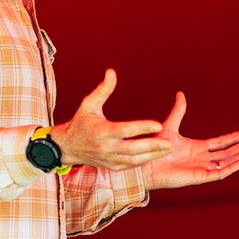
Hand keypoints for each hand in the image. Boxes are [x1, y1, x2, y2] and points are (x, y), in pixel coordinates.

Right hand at [48, 70, 173, 170]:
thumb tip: (112, 72)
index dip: (142, 127)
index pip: (125, 130)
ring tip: (168, 149)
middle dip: (153, 146)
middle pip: (134, 149)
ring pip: (134, 160)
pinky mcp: (111, 166)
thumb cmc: (80, 122)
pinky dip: (144, 161)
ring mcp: (109, 159)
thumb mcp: (89, 104)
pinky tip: (156, 155)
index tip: (159, 125)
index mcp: (102, 131)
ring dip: (152, 155)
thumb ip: (103, 90)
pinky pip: (130, 165)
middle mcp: (106, 147)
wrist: (67, 147)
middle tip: (171, 143)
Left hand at [143, 92, 238, 188]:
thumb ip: (178, 111)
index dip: (233, 138)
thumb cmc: (155, 148)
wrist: (146, 163)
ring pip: (226, 163)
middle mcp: (201, 159)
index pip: (219, 143)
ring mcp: (201, 168)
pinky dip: (232, 168)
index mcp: (196, 148)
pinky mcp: (200, 177)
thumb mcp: (170, 125)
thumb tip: (180, 93)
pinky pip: (220, 173)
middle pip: (227, 153)